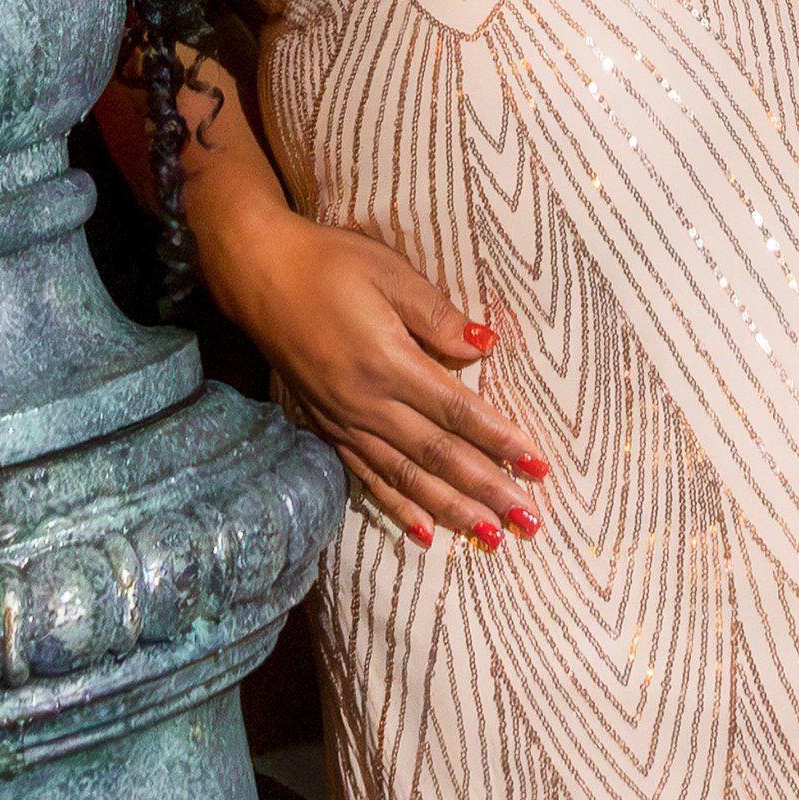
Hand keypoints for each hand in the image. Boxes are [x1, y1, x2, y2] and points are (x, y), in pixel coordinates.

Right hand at [208, 207, 548, 549]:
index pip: (457, 411)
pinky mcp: (328, 428)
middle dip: (488, 491)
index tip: (539, 465)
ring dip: (452, 510)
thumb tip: (485, 344)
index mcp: (388, 362)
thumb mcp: (387, 271)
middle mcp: (367, 402)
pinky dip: (399, 507)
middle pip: (439, 456)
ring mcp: (345, 421)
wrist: (259, 274)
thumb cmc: (328, 262)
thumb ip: (435, 313)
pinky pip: (368, 478)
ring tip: (491, 537)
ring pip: (407, 477)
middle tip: (529, 521)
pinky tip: (425, 532)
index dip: (501, 441)